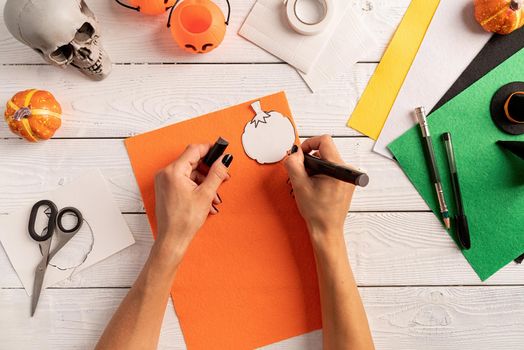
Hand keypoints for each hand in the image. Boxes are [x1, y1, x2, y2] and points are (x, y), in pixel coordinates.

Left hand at [153, 144, 232, 269]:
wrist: (172, 238)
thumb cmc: (184, 220)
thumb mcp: (206, 194)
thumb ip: (216, 173)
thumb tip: (223, 160)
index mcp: (173, 171)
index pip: (194, 150)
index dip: (210, 150)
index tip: (220, 152)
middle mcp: (166, 174)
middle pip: (192, 162)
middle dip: (209, 170)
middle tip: (223, 176)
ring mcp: (164, 182)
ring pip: (190, 173)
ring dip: (205, 182)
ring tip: (215, 196)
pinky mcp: (166, 189)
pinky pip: (184, 181)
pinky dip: (196, 187)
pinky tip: (206, 199)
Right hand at [284, 135, 353, 241]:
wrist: (327, 229)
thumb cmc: (317, 212)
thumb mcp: (300, 186)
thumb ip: (294, 165)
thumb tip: (294, 152)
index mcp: (339, 169)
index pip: (325, 141)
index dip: (309, 144)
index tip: (300, 155)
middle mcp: (347, 170)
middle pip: (325, 151)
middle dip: (310, 160)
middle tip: (303, 175)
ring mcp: (348, 176)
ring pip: (327, 160)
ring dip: (315, 168)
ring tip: (310, 184)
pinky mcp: (346, 182)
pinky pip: (332, 169)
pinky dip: (321, 174)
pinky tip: (316, 187)